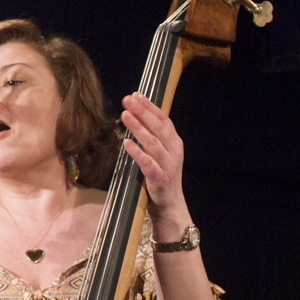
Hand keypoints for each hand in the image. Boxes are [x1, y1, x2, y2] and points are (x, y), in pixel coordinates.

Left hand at [120, 92, 189, 230]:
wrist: (170, 205)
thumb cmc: (161, 175)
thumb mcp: (159, 153)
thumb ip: (152, 136)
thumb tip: (136, 113)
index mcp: (174, 142)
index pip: (163, 119)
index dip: (150, 106)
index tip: (136, 95)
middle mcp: (173, 150)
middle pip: (158, 127)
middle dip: (143, 111)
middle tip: (128, 99)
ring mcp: (168, 164)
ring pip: (153, 142)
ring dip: (138, 127)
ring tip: (124, 115)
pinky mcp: (160, 178)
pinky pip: (147, 163)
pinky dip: (137, 152)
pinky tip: (126, 143)